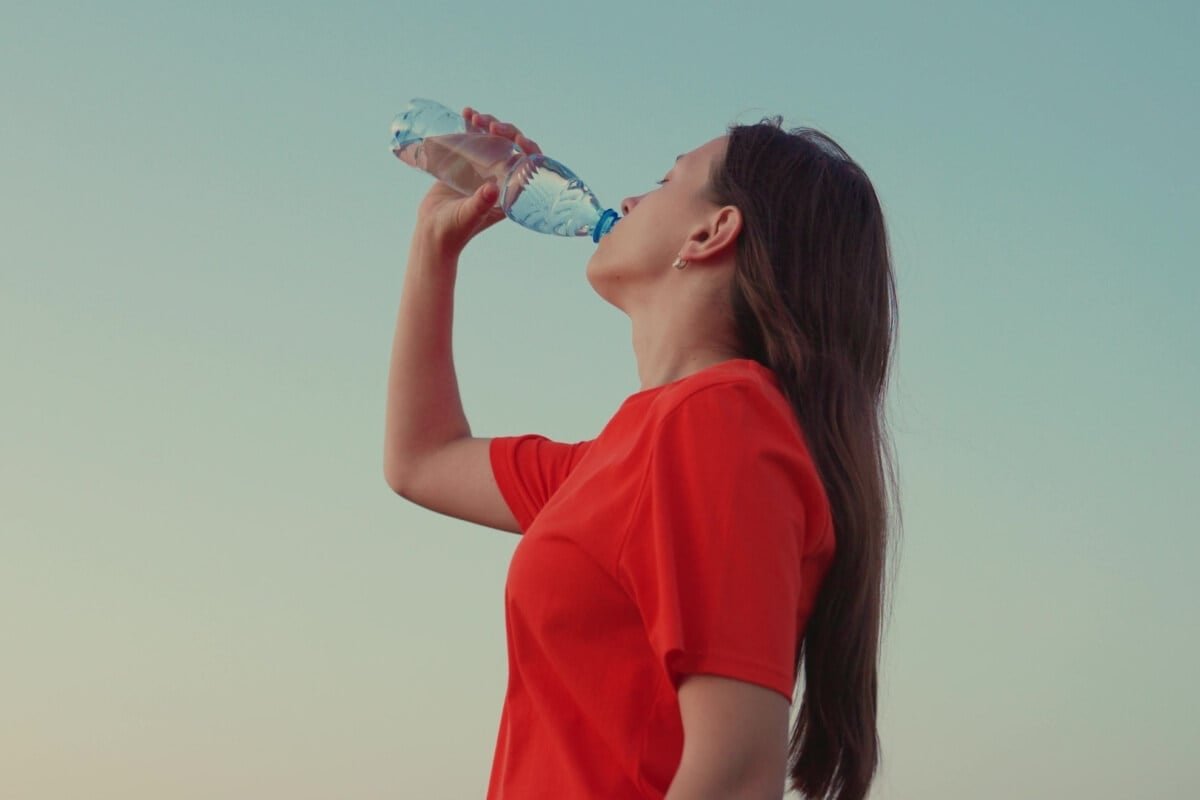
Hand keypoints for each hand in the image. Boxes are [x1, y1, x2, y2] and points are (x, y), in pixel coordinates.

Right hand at [414, 106, 543, 254]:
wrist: (432, 233)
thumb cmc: (454, 230)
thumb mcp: (469, 216)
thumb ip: (481, 203)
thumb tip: (493, 188)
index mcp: (511, 193)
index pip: (530, 166)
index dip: (530, 149)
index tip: (519, 138)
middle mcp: (501, 179)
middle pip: (512, 148)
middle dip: (506, 131)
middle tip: (491, 125)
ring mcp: (484, 171)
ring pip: (494, 141)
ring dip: (488, 125)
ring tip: (475, 116)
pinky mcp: (466, 166)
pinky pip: (473, 141)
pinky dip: (471, 126)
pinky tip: (466, 113)